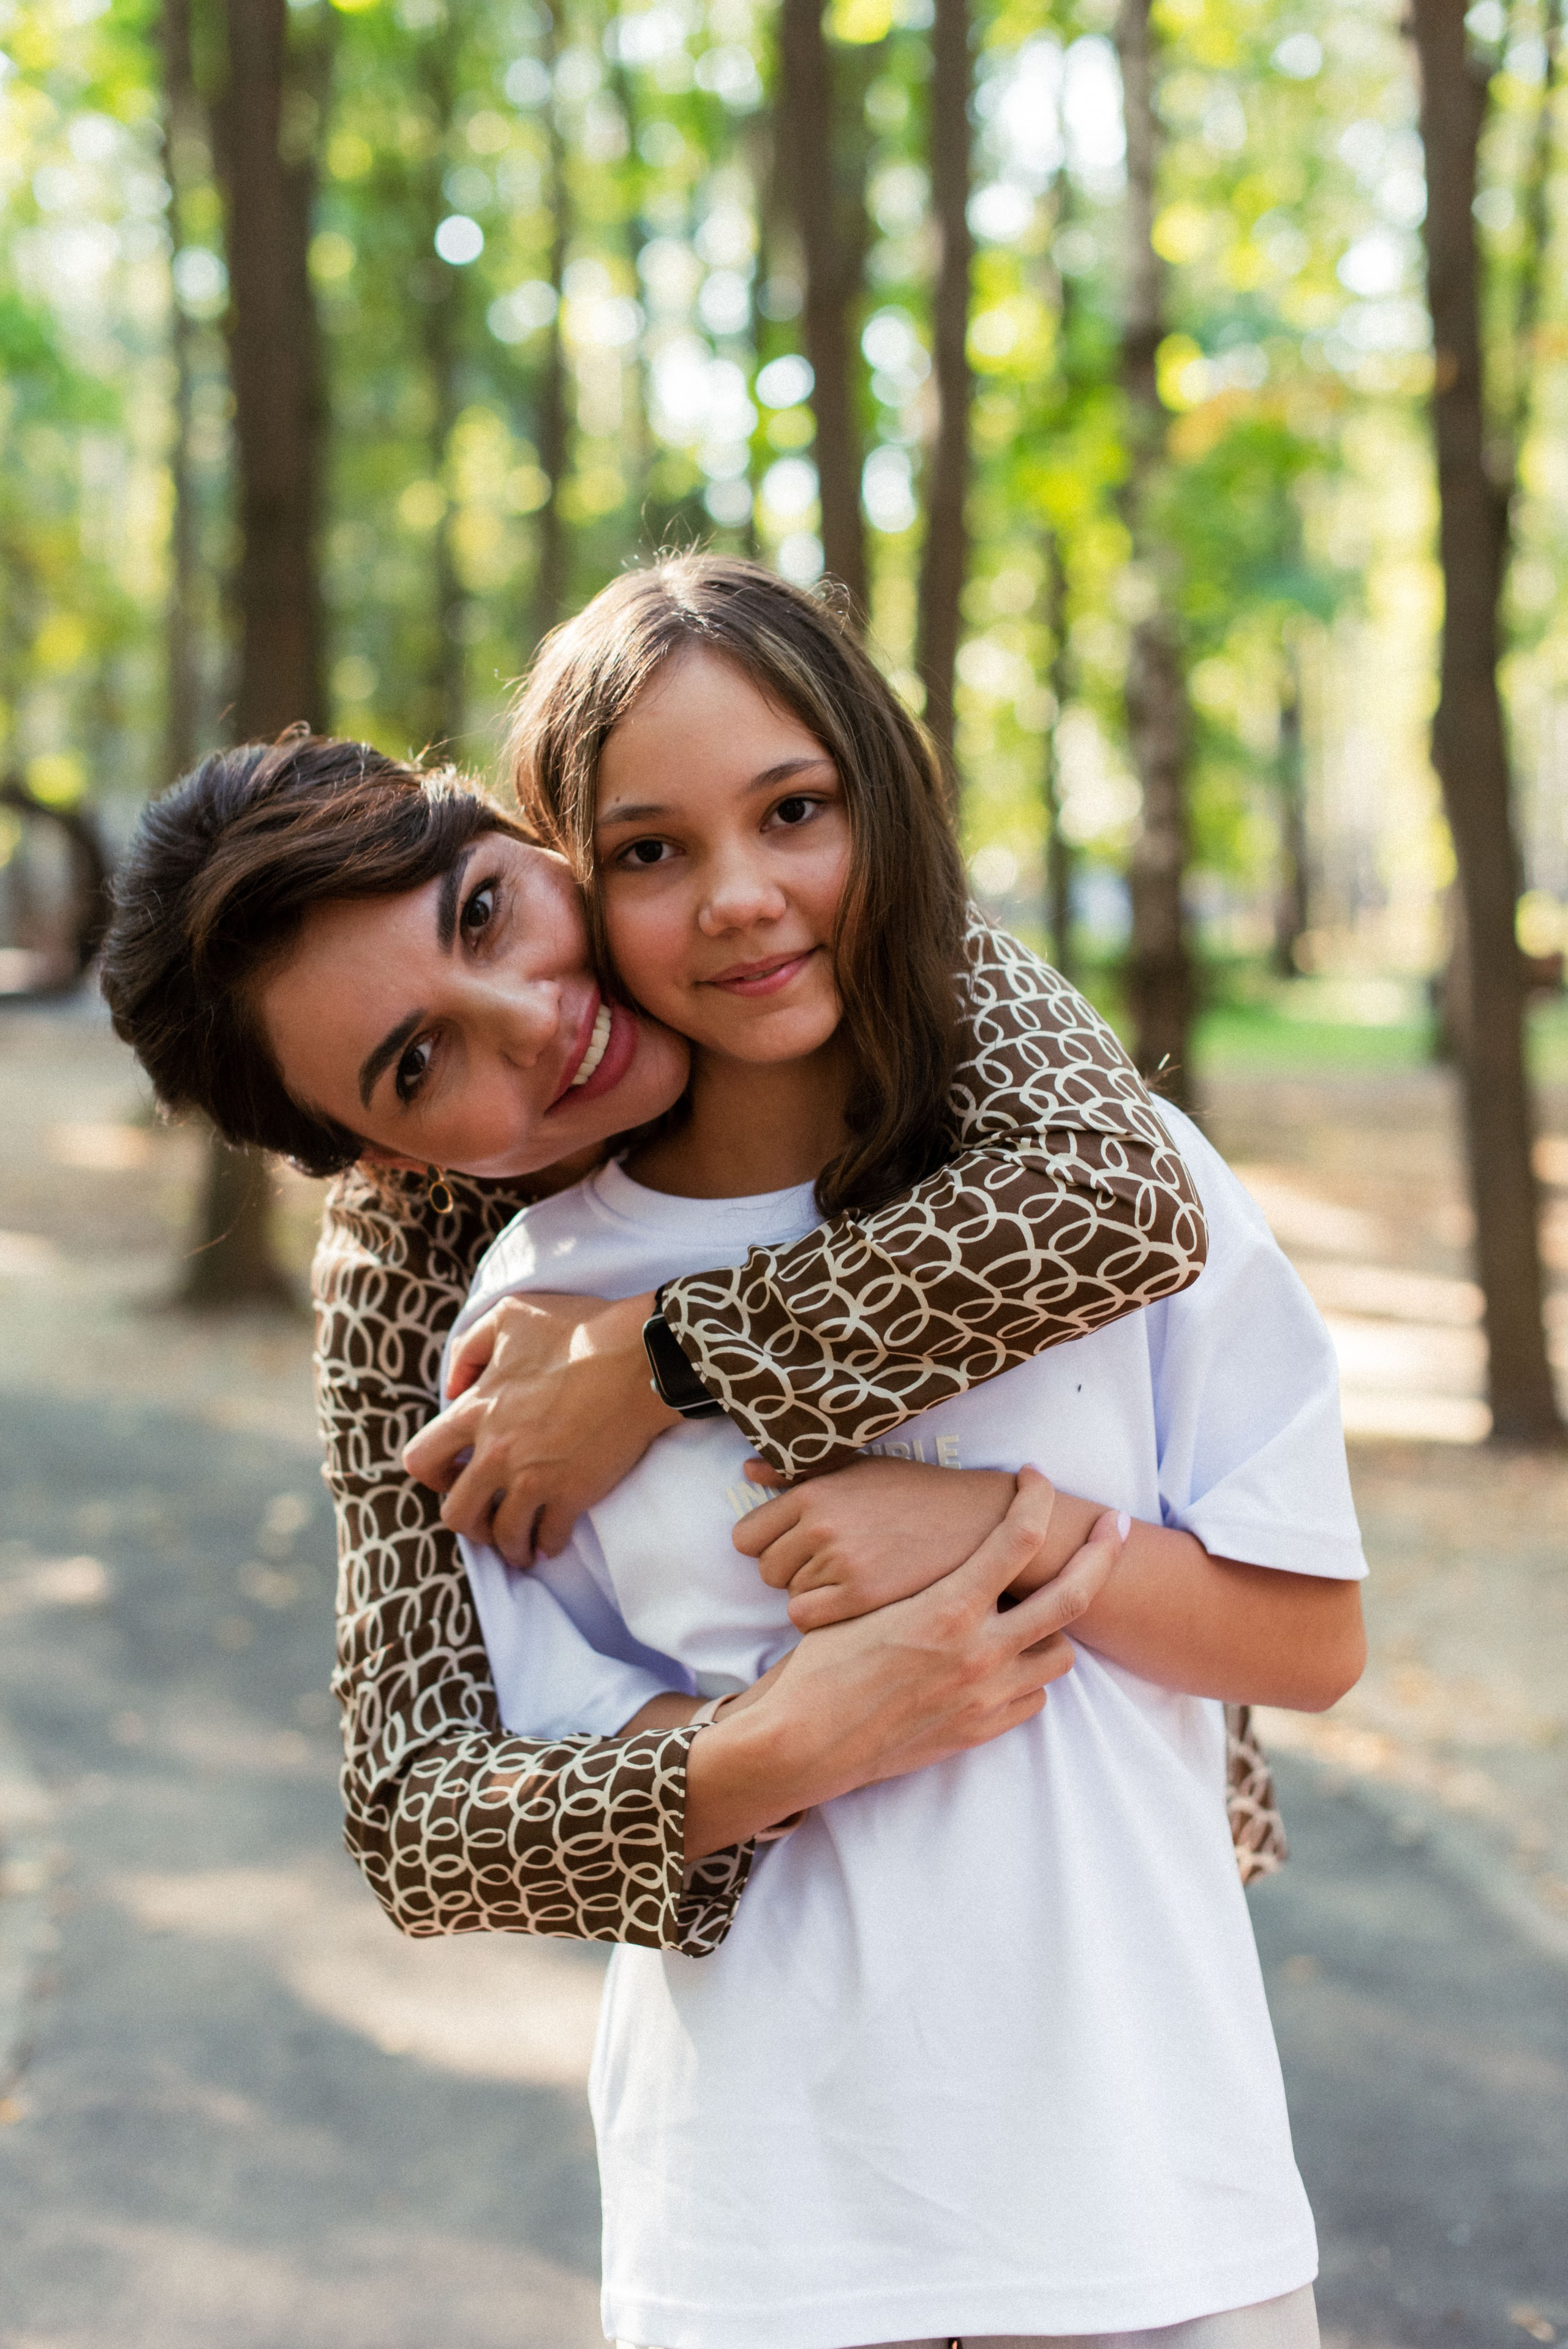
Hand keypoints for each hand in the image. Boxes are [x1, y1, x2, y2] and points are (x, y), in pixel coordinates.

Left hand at [401, 1290, 679, 1561]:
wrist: (641, 1357)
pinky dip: (548, 1544)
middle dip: (469, 1522)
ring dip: (508, 1543)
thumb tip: (451, 1386)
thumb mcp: (511, 1315)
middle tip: (486, 1517)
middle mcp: (496, 1453)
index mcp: (475, 1411)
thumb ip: (470, 1348)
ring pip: (502, 1535)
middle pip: (456, 1514)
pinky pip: (549, 1538)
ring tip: (520, 1544)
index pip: (421, 1459)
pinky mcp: (573, 1494)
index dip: (432, 1475)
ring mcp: (534, 1479)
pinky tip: (552, 1540)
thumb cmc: (580, 1330)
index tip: (451, 1478)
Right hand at [683, 1470, 1128, 1857]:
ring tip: (1036, 1607)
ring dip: (1054, 1626)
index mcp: (948, 1608)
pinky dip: (1028, 1675)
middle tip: (1116, 1527)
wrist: (805, 1743)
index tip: (1037, 1478)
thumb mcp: (867, 1606)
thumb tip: (952, 1558)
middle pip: (1072, 1596)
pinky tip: (1005, 1660)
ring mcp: (986, 1696)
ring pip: (1060, 1654)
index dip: (1037, 1499)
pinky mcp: (980, 1731)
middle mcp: (979, 1651)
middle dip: (1102, 1554)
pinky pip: (1032, 1698)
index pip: (1018, 1539)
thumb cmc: (823, 1667)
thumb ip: (924, 1584)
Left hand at [733, 1457, 1017, 1628]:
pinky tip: (856, 1601)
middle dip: (791, 1571)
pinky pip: (808, 1620)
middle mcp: (820, 1526)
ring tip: (854, 1576)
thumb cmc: (914, 1493)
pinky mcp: (862, 1597)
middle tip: (833, 1562)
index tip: (796, 1546)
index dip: (768, 1545)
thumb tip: (748, 1472)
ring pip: (791, 1597)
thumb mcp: (856, 1469)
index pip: (746, 1537)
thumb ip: (795, 1475)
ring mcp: (841, 1563)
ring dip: (814, 1593)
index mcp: (811, 1492)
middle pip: (766, 1571)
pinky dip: (825, 1617)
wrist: (978, 1521)